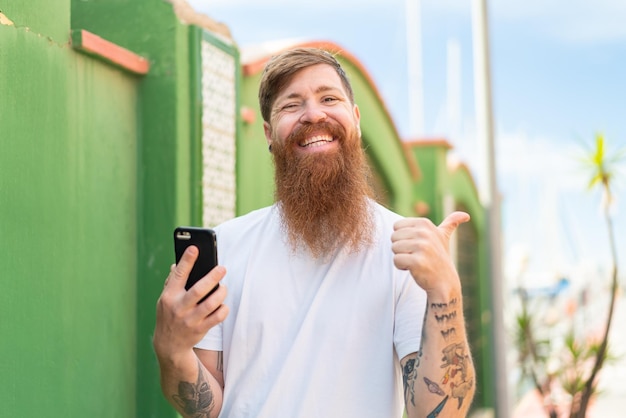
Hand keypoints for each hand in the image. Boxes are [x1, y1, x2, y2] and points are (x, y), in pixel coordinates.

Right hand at [153, 246, 228, 360]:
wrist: (168, 345)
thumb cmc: (169, 314)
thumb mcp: (165, 298)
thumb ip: (173, 282)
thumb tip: (179, 263)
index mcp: (169, 296)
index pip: (178, 275)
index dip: (186, 261)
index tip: (195, 248)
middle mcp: (178, 308)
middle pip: (198, 290)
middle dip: (212, 278)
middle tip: (222, 268)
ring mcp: (189, 320)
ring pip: (210, 304)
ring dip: (220, 293)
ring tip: (224, 287)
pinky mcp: (200, 330)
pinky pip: (217, 318)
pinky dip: (223, 309)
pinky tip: (223, 304)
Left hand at [391, 212, 469, 295]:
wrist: (444, 282)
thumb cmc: (439, 258)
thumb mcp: (444, 237)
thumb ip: (450, 223)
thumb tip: (465, 215)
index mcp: (425, 224)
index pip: (396, 226)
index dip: (403, 238)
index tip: (417, 245)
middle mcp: (424, 233)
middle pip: (394, 237)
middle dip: (401, 248)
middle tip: (417, 254)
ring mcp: (422, 247)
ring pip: (394, 248)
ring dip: (402, 257)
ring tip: (416, 261)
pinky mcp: (417, 261)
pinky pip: (396, 260)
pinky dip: (402, 266)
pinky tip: (414, 268)